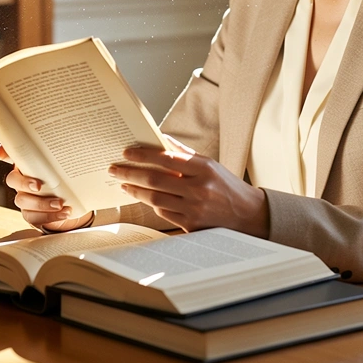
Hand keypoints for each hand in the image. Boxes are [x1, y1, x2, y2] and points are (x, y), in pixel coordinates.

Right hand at [0, 144, 93, 231]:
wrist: (74, 205)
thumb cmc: (69, 181)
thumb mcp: (69, 168)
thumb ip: (68, 159)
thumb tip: (84, 143)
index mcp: (29, 163)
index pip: (12, 155)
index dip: (3, 153)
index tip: (1, 151)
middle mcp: (22, 179)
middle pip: (13, 179)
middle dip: (25, 182)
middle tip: (39, 185)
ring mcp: (24, 197)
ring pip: (22, 199)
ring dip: (42, 202)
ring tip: (60, 204)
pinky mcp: (29, 214)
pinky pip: (33, 216)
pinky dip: (50, 215)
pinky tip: (64, 212)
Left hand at [108, 136, 268, 235]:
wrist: (248, 215)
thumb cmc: (226, 185)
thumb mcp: (210, 164)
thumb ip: (185, 153)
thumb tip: (162, 138)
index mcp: (204, 168)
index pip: (166, 158)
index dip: (143, 155)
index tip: (126, 152)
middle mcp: (199, 188)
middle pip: (155, 179)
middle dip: (131, 173)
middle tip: (115, 169)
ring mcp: (195, 209)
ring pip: (155, 198)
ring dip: (136, 190)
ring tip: (124, 183)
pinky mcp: (192, 225)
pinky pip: (164, 213)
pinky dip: (151, 204)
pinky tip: (144, 197)